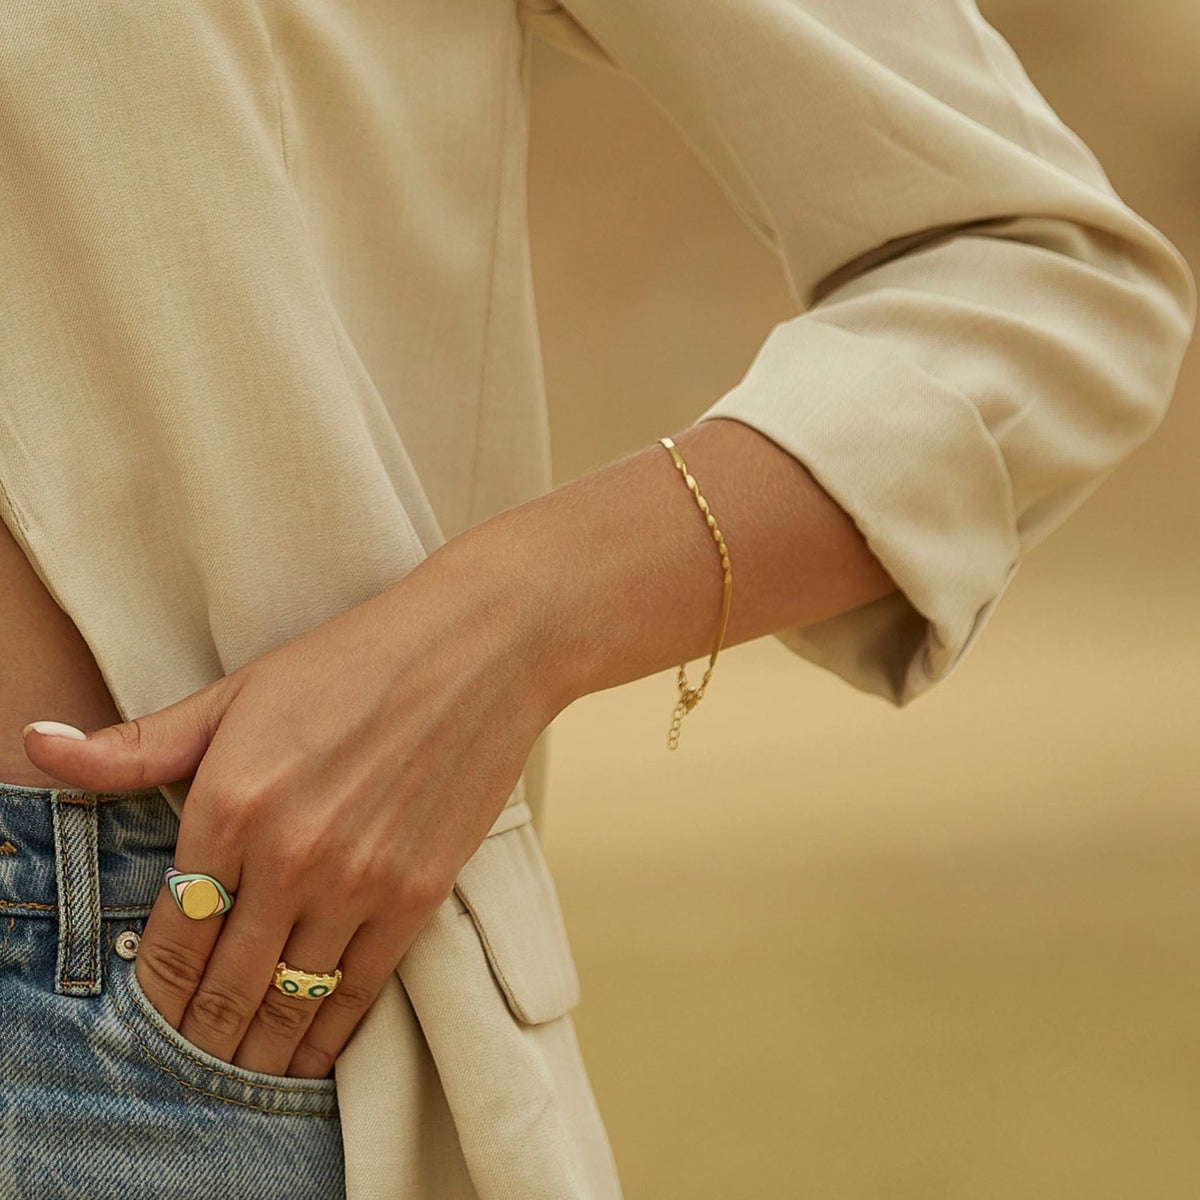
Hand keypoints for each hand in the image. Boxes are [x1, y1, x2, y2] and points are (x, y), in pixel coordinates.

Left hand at [23, 537, 560, 1077]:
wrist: (479, 650)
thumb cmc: (355, 660)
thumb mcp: (238, 694)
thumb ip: (138, 744)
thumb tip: (38, 744)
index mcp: (230, 803)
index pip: (172, 937)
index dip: (152, 996)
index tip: (150, 1022)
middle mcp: (289, 856)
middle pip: (225, 986)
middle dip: (200, 1039)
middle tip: (191, 1068)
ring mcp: (358, 880)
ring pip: (289, 1002)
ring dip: (259, 1052)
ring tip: (241, 1075)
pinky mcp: (417, 892)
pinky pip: (358, 991)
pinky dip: (328, 1036)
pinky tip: (310, 1056)